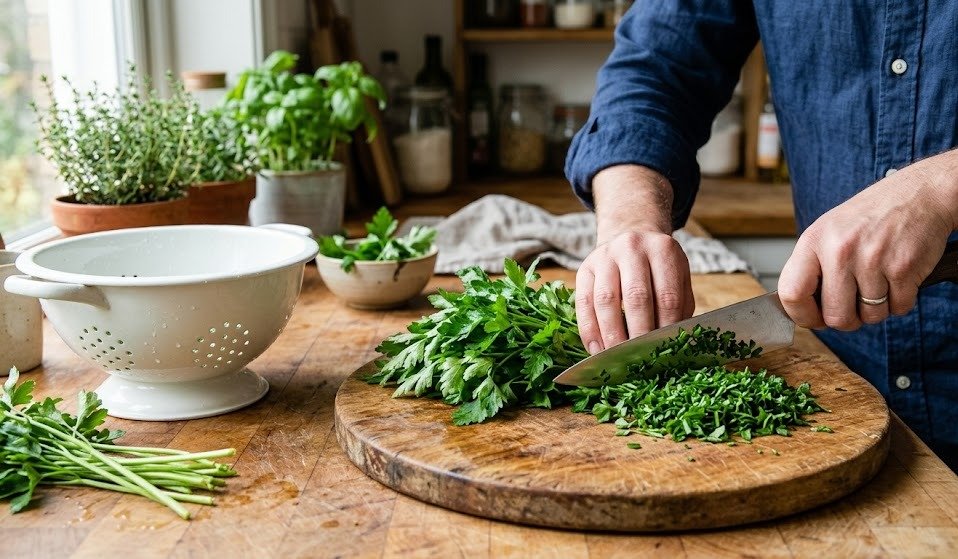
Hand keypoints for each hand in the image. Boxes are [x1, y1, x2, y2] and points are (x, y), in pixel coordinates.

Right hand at [576, 165, 694, 353]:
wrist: (630, 235)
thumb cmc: (658, 267)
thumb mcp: (677, 276)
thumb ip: (679, 307)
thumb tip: (676, 346)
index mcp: (663, 249)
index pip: (667, 295)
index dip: (666, 328)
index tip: (665, 353)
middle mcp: (632, 248)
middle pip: (636, 297)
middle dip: (638, 334)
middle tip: (641, 361)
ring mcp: (604, 257)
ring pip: (605, 301)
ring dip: (611, 334)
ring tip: (617, 360)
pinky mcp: (584, 268)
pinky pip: (582, 303)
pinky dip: (589, 330)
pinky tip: (596, 349)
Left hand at [778, 151, 957, 329]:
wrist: (920, 194)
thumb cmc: (870, 216)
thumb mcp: (828, 231)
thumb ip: (813, 268)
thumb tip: (802, 311)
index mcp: (813, 240)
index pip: (791, 293)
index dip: (802, 315)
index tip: (814, 319)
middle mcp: (840, 250)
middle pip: (835, 316)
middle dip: (847, 319)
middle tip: (854, 306)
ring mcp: (872, 259)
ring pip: (870, 316)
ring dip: (877, 309)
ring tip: (878, 282)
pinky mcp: (904, 268)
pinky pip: (898, 308)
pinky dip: (900, 301)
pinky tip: (897, 278)